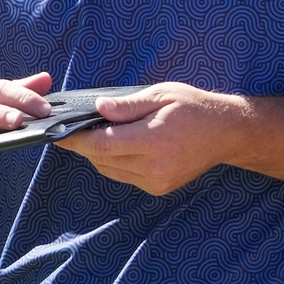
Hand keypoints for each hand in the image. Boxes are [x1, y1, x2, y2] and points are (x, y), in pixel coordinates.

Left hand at [57, 81, 246, 195]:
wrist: (226, 133)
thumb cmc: (193, 107)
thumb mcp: (161, 95)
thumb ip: (127, 105)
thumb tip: (98, 108)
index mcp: (153, 141)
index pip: (102, 145)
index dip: (75, 140)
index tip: (57, 132)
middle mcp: (153, 167)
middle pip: (102, 160)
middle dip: (85, 145)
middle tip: (74, 128)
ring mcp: (156, 181)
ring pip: (110, 171)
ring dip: (99, 154)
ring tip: (97, 134)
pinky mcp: (157, 188)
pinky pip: (124, 176)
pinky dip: (115, 163)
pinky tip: (120, 146)